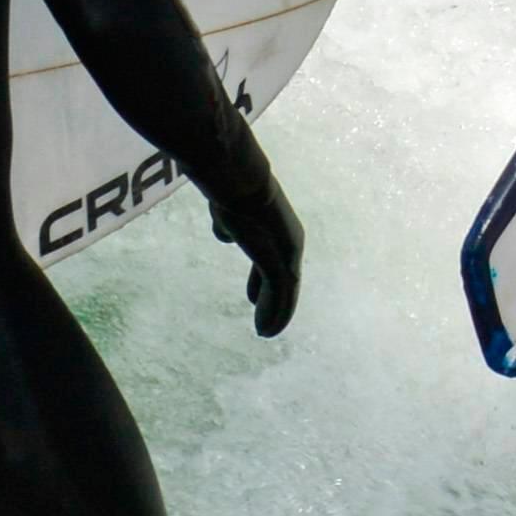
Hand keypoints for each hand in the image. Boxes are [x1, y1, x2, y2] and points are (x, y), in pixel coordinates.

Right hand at [238, 193, 306, 335]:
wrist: (238, 183)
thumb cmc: (231, 192)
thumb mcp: (229, 214)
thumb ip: (230, 227)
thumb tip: (226, 235)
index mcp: (278, 231)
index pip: (273, 263)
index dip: (262, 282)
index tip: (252, 297)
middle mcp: (289, 243)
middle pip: (283, 280)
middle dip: (273, 301)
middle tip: (264, 322)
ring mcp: (287, 254)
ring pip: (284, 292)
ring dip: (275, 313)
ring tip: (265, 332)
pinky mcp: (280, 263)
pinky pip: (279, 295)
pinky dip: (274, 313)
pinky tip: (265, 329)